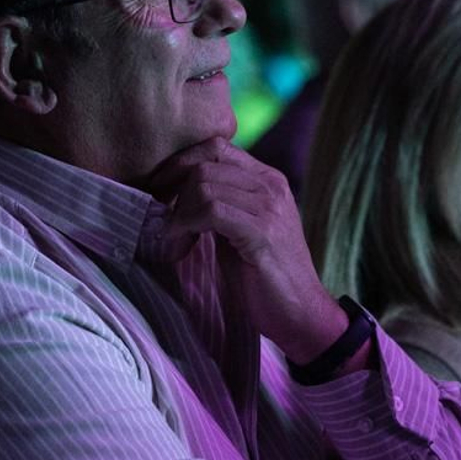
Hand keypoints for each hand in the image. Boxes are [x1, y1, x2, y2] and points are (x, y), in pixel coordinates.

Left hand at [146, 138, 349, 365]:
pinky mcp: (262, 232)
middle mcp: (271, 186)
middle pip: (205, 164)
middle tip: (165, 220)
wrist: (300, 312)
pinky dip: (187, 225)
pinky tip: (182, 243)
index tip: (160, 188)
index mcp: (268, 179)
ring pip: (204, 185)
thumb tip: (178, 190)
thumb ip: (223, 202)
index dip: (180, 162)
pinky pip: (211, 211)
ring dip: (179, 212)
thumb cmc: (264, 275)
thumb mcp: (242, 227)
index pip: (216, 146)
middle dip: (175, 190)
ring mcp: (269, 207)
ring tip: (176, 237)